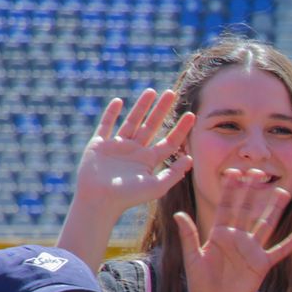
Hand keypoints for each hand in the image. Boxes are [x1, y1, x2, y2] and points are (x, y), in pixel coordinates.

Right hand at [72, 89, 194, 214]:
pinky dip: (111, 113)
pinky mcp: (99, 144)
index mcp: (149, 160)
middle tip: (172, 93)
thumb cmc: (129, 197)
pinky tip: (118, 101)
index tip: (192, 115)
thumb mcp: (156, 186)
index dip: (181, 129)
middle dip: (162, 109)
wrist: (100, 200)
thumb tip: (190, 158)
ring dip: (141, 106)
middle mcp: (135, 151)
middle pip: (152, 125)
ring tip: (151, 91)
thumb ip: (174, 173)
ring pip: (132, 121)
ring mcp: (117, 147)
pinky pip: (106, 125)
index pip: (169, 141)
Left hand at [176, 168, 291, 291]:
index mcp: (219, 233)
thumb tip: (178, 214)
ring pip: (265, 224)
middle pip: (247, 210)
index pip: (226, 206)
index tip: (234, 172)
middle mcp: (237, 237)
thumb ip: (189, 236)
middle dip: (252, 191)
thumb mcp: (192, 259)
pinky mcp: (262, 264)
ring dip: (274, 209)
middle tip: (258, 172)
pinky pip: (279, 251)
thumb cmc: (201, 283)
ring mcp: (251, 249)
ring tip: (283, 192)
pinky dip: (291, 242)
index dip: (230, 190)